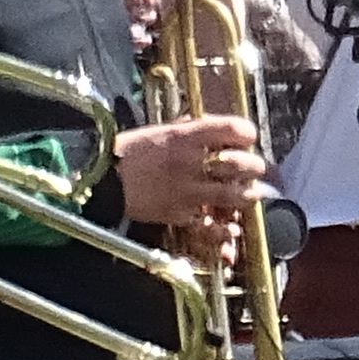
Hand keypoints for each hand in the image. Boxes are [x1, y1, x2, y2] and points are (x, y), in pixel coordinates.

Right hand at [113, 108, 265, 267]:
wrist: (103, 178)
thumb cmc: (130, 152)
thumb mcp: (161, 131)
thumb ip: (191, 130)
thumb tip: (216, 128)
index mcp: (185, 136)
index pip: (232, 129)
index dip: (246, 133)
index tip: (248, 138)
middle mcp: (189, 162)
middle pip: (239, 164)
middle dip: (254, 167)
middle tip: (255, 169)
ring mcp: (185, 189)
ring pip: (232, 196)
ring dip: (246, 196)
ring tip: (249, 194)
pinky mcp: (178, 213)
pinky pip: (210, 226)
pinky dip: (224, 230)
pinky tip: (231, 228)